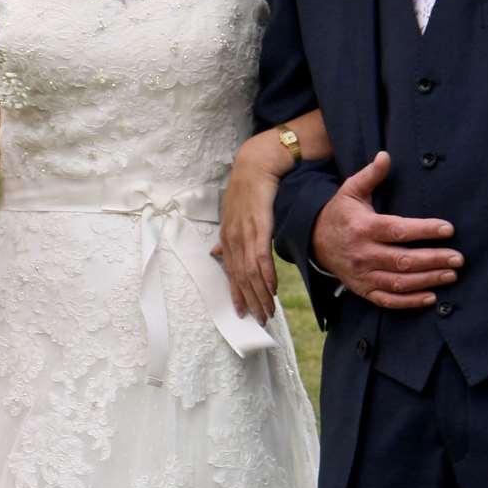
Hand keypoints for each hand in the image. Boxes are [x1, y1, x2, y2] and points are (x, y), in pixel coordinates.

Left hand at [214, 142, 280, 325]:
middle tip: (260, 320)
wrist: (255, 166)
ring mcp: (245, 233)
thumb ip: (227, 239)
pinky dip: (266, 275)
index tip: (242, 313)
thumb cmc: (246, 191)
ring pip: (251, 272)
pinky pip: (261, 256)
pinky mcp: (259, 226)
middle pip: (241, 278)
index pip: (231, 273)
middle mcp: (233, 239)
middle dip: (251, 301)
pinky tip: (272, 289)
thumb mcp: (232, 216)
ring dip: (260, 294)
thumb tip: (216, 254)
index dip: (236, 294)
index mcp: (227, 238)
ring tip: (269, 311)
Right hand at [309, 152, 461, 308]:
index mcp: (363, 227)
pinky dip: (409, 302)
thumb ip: (371, 174)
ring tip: (451, 274)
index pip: (398, 230)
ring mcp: (362, 275)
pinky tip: (431, 297)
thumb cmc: (340, 212)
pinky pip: (388, 300)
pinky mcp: (363, 290)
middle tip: (458, 258)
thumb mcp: (351, 190)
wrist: (314, 240)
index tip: (448, 229)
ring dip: (427, 280)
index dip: (424, 230)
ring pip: (399, 282)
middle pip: (403, 260)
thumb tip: (385, 156)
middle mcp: (363, 253)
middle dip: (433, 259)